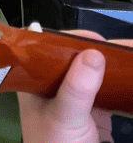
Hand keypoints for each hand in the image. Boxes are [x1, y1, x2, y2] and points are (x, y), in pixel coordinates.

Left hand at [18, 31, 132, 142]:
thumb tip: (94, 53)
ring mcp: (76, 97)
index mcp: (35, 80)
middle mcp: (54, 84)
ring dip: (116, 65)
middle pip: (79, 58)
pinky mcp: (96, 110)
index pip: (51, 49)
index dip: (74, 41)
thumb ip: (76, 88)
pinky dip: (124, 83)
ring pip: (97, 72)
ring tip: (132, 55)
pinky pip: (111, 90)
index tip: (100, 41)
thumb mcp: (63, 116)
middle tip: (128, 49)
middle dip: (104, 51)